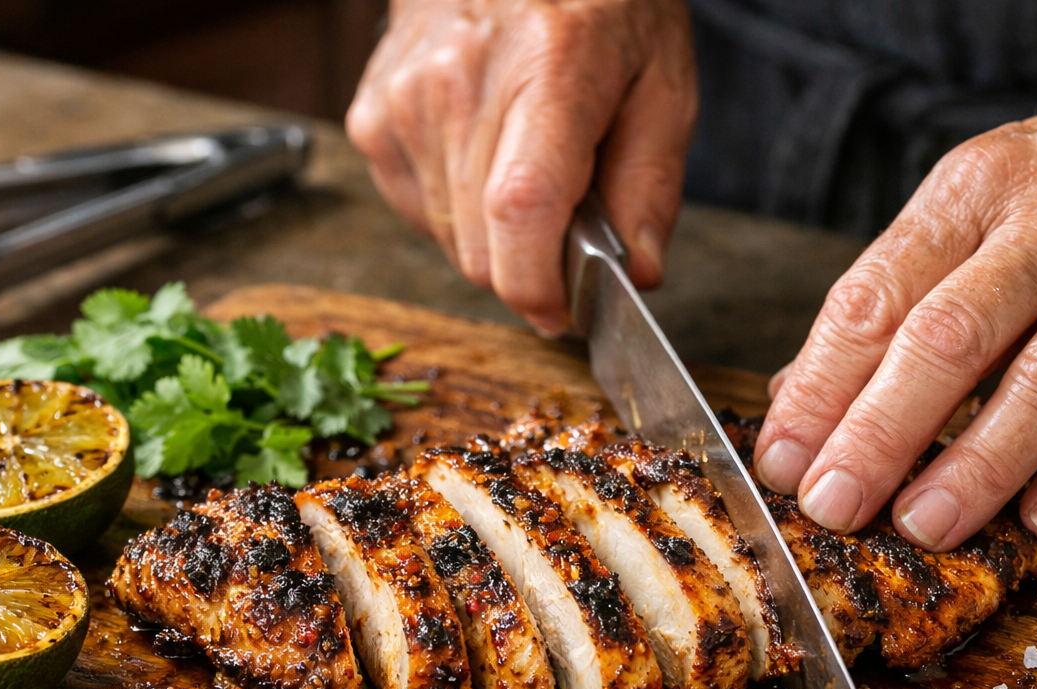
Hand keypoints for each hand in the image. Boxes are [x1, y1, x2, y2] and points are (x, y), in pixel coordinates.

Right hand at [346, 0, 695, 333]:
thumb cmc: (597, 7)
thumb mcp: (662, 82)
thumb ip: (651, 184)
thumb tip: (638, 274)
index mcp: (550, 67)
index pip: (521, 208)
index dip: (538, 285)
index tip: (564, 311)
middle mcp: (461, 82)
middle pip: (482, 248)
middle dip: (530, 263)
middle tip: (567, 217)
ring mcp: (406, 101)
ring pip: (450, 242)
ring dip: (494, 236)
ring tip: (525, 167)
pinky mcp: (373, 118)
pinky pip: (419, 214)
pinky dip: (457, 211)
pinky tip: (484, 159)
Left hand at [754, 0, 1036, 549]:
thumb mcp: (978, 198)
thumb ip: (894, 294)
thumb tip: (800, 401)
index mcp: (974, 190)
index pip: (876, 296)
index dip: (820, 387)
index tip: (782, 459)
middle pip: (950, 339)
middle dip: (879, 432)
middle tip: (833, 504)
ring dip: (979, 464)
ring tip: (923, 524)